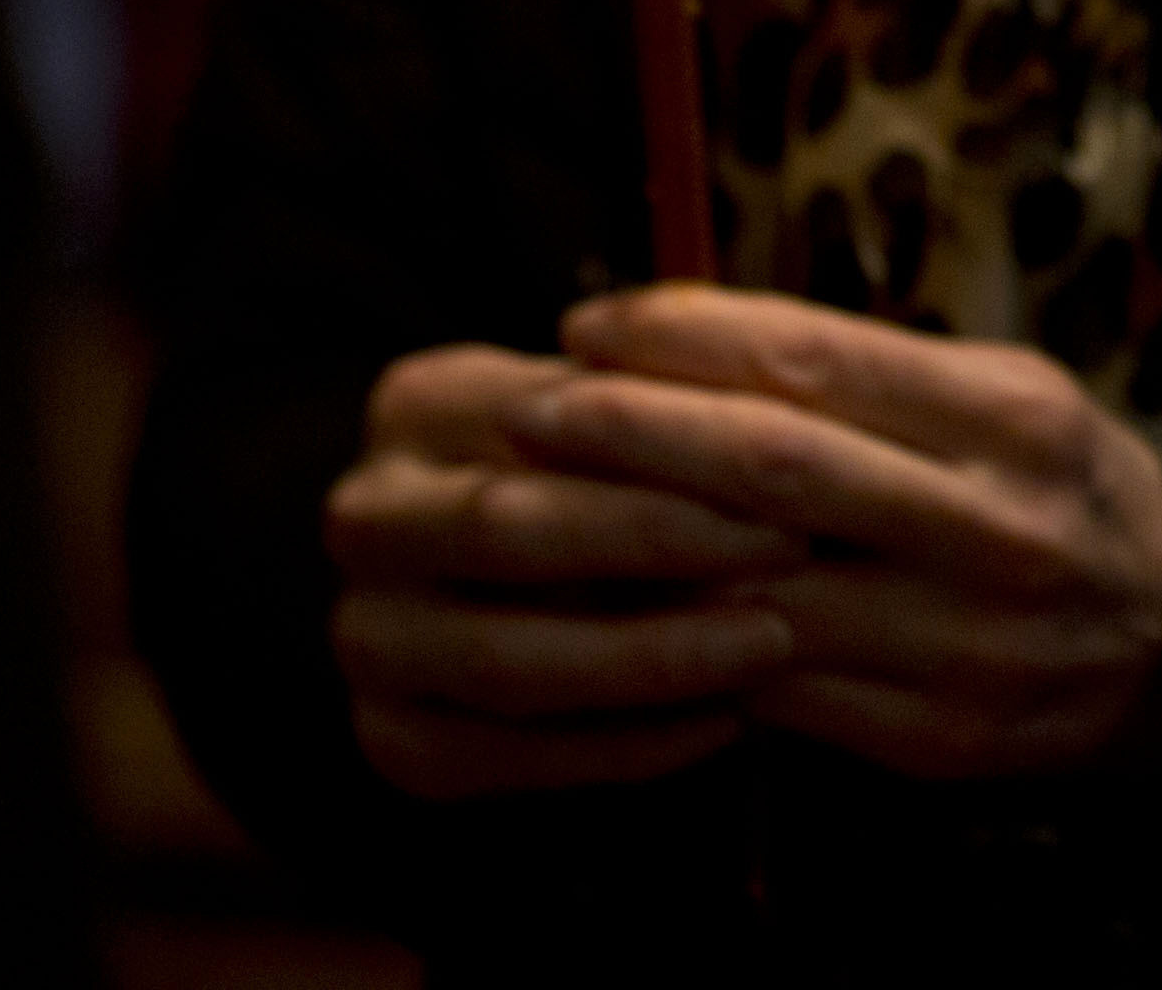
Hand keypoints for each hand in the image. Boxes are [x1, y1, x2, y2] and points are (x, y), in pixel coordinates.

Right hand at [326, 343, 806, 799]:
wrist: (513, 575)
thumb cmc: (603, 470)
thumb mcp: (620, 408)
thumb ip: (670, 403)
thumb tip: (778, 414)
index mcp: (418, 404)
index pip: (547, 422)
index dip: (676, 455)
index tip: (795, 477)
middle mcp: (366, 517)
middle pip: (509, 531)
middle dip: (663, 548)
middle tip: (793, 558)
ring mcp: (366, 635)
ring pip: (506, 661)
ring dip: (653, 659)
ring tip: (770, 646)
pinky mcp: (390, 736)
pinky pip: (508, 757)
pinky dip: (624, 745)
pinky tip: (725, 720)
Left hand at [495, 286, 1161, 784]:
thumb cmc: (1050, 486)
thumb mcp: (1002, 394)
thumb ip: (871, 375)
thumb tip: (687, 336)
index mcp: (1014, 420)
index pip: (819, 363)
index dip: (688, 339)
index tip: (592, 325)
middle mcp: (997, 528)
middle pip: (777, 470)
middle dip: (635, 434)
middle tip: (533, 409)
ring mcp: (965, 644)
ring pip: (760, 594)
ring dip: (636, 554)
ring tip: (545, 513)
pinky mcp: (934, 738)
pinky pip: (778, 694)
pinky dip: (688, 651)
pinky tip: (620, 616)